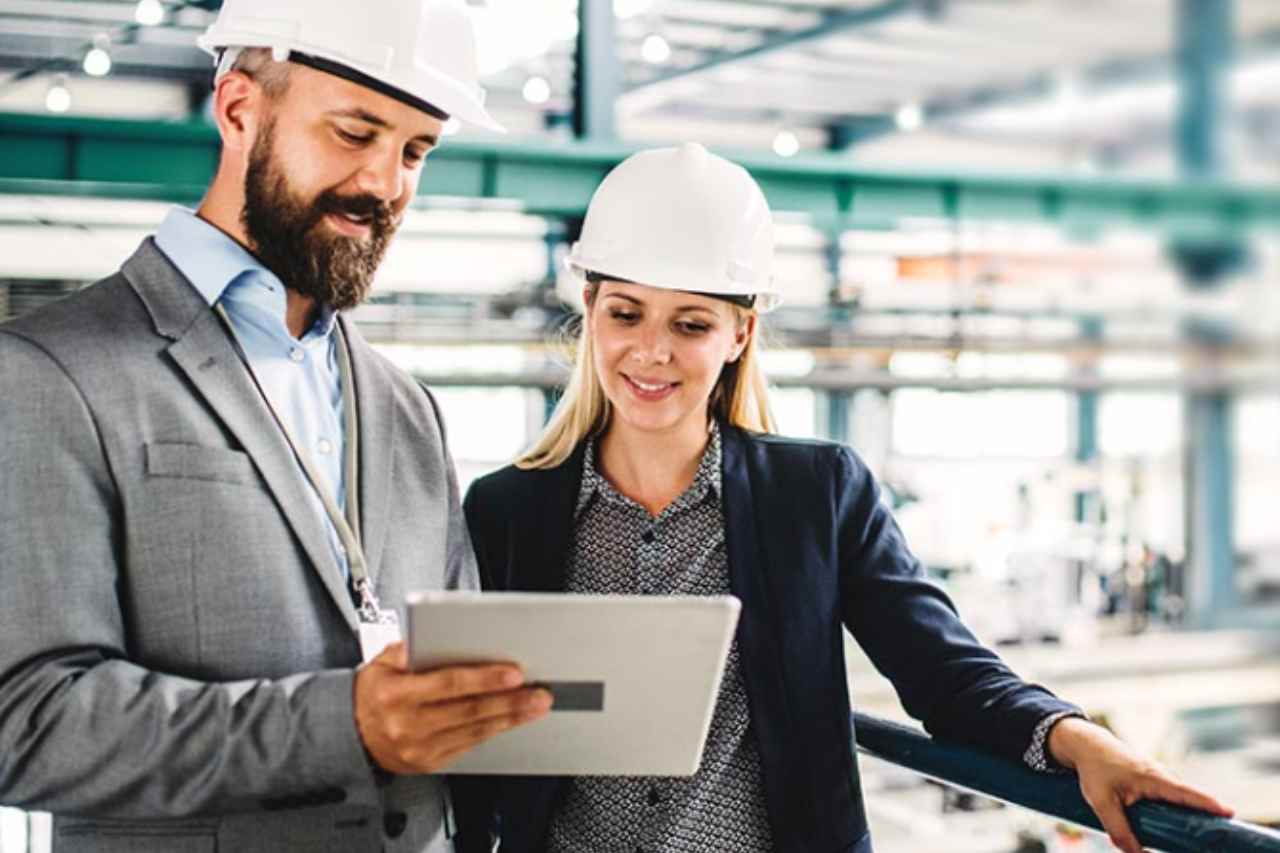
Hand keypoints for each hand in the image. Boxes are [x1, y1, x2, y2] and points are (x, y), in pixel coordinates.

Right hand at [354, 642, 551, 774]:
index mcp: (396, 694)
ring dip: (509, 718)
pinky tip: (510, 721)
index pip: (448, 683)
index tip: (514, 673)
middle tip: (539, 693)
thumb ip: (411, 648)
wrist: (347, 733)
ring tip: (535, 706)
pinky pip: (468, 747)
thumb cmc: (370, 692)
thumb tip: (446, 634)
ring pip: (474, 732)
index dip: (484, 679)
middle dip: (509, 701)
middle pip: (469, 711)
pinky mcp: (428, 763)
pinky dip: (492, 732)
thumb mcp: (381, 662)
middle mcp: (407, 724)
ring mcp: (418, 748)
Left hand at [1047, 717, 1233, 852]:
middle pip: (1190, 800)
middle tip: (1218, 833)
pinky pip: (1172, 798)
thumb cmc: (1095, 770)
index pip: (1187, 794)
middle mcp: (1162, 776)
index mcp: (1154, 779)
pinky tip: (1179, 826)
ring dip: (1191, 815)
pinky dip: (1178, 809)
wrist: (1086, 746)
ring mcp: (1159, 778)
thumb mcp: (1101, 802)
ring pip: (1180, 800)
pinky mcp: (1154, 782)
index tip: (1229, 813)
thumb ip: (1118, 830)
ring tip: (1201, 834)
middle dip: (1205, 815)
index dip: (1208, 804)